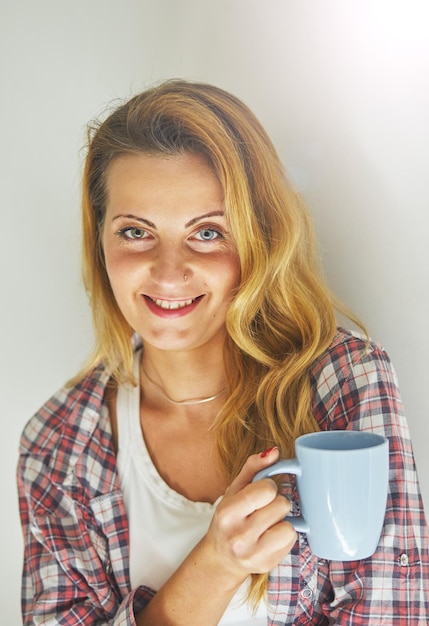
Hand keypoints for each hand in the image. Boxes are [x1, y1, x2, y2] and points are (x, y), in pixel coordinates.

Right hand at [202, 447, 296, 584]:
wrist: (221, 557)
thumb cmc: (230, 517)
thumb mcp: (234, 489)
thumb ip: (253, 467)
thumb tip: (275, 452)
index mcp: (228, 512)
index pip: (266, 490)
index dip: (269, 487)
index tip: (262, 492)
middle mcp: (239, 536)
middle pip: (281, 506)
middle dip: (277, 503)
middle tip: (265, 508)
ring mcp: (253, 554)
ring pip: (289, 527)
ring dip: (283, 521)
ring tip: (270, 523)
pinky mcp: (267, 565)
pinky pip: (292, 542)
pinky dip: (285, 536)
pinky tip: (271, 536)